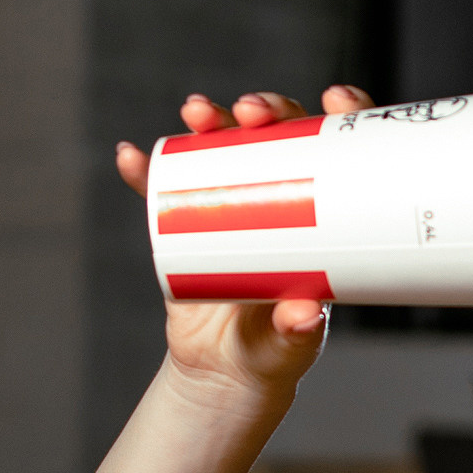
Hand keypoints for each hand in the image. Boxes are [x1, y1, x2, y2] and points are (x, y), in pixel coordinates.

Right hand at [116, 84, 373, 403]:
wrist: (226, 372)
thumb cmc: (276, 350)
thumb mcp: (293, 343)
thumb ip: (298, 331)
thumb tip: (302, 315)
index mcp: (323, 214)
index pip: (340, 152)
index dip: (341, 116)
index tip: (335, 100)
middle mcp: (281, 197)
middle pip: (279, 134)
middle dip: (268, 110)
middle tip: (253, 112)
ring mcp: (232, 204)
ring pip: (223, 145)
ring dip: (208, 120)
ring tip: (196, 113)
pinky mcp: (188, 223)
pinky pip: (164, 188)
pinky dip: (146, 171)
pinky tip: (131, 158)